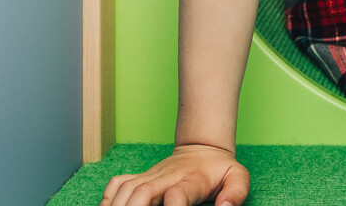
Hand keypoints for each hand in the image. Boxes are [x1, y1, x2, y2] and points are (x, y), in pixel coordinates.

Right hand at [100, 143, 249, 205]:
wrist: (203, 148)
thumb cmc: (220, 169)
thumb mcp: (238, 177)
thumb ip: (236, 192)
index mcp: (192, 180)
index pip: (177, 193)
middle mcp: (166, 177)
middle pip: (142, 192)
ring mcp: (151, 176)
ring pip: (126, 189)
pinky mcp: (141, 177)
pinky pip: (117, 184)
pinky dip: (107, 198)